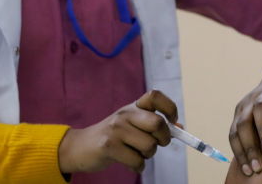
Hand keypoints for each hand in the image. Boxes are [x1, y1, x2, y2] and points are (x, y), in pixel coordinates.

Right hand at [58, 89, 177, 173]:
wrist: (81, 147)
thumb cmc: (114, 137)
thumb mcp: (133, 125)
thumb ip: (154, 125)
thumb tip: (180, 127)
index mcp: (133, 106)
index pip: (155, 96)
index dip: (169, 108)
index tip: (172, 121)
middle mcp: (125, 114)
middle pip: (158, 124)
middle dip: (164, 139)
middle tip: (158, 144)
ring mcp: (116, 129)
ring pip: (150, 146)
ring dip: (148, 155)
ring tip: (138, 154)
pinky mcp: (109, 146)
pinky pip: (137, 161)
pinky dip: (138, 166)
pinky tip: (130, 162)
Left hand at [229, 57, 261, 176]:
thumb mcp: (258, 119)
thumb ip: (254, 136)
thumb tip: (251, 167)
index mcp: (242, 111)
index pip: (234, 133)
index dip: (240, 152)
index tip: (248, 171)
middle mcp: (251, 100)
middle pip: (244, 123)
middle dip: (249, 146)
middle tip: (258, 166)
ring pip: (260, 107)